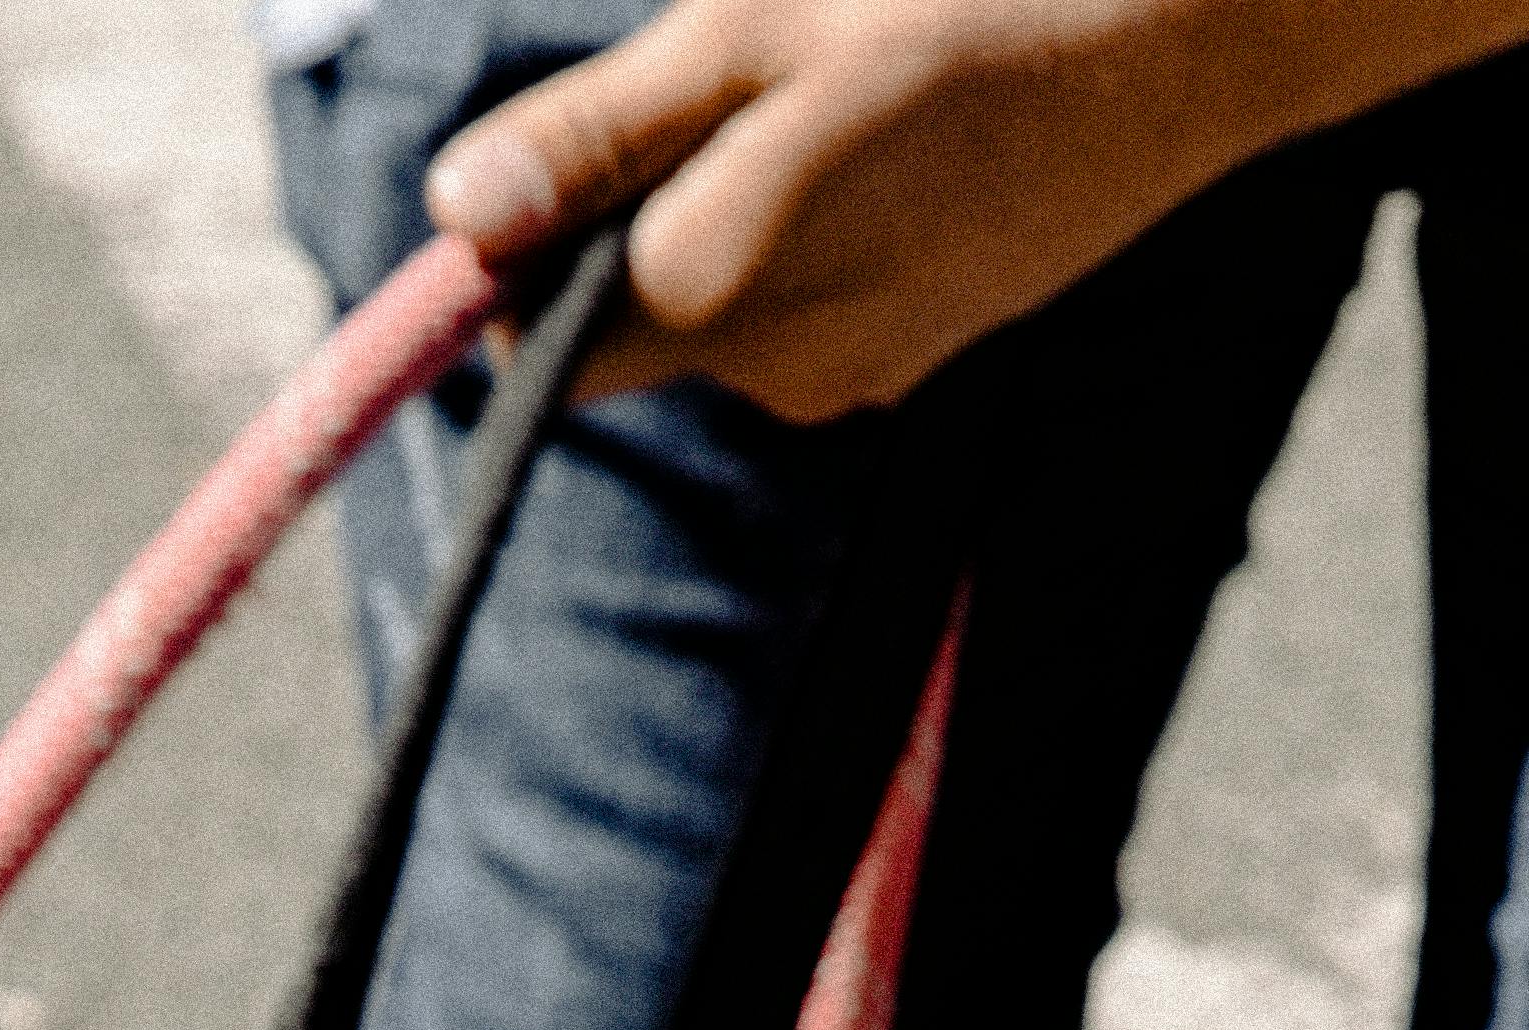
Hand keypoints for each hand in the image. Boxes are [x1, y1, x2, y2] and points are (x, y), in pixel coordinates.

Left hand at [426, 0, 1427, 421]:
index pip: (528, 338)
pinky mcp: (914, 354)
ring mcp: (851, 373)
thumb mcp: (753, 27)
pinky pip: (806, 301)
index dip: (511, 250)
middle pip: (619, 327)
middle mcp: (772, 370)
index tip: (558, 150)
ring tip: (832, 93)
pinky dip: (812, 224)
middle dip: (626, 221)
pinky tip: (891, 138)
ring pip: (714, 308)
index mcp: (712, 291)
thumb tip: (454, 214)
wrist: (1196, 39)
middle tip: (730, 82)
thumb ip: (599, 136)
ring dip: (725, 211)